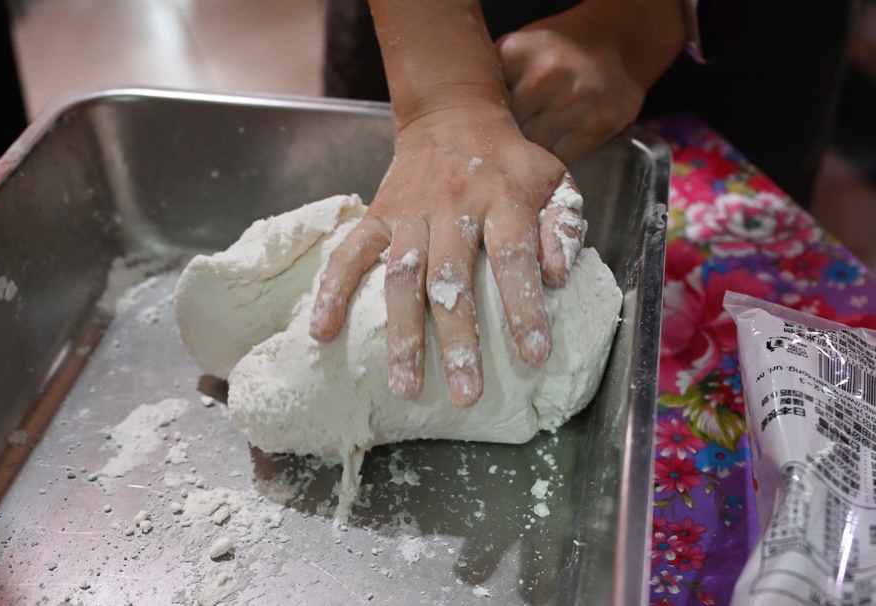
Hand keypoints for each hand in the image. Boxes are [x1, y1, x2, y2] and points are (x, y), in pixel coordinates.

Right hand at [309, 102, 585, 406]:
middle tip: (465, 394)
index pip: (512, 257)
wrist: (452, 115)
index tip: (533, 356)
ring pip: (401, 277)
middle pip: (451, 278)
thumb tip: (557, 276)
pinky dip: (333, 291)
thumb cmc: (510, 163)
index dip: (522, 307)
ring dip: (402, 334)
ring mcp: (410, 213)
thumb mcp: (555, 179)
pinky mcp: (377, 214)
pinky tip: (322, 332)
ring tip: (404, 387)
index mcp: (503, 200)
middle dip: (457, 340)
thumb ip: (564, 226)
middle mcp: (453, 207)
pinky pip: (350, 253)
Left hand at [496, 0, 686, 162]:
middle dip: (505, 141)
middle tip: (505, 148)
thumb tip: (462, 125)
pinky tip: (553, 149)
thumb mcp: (517, 52)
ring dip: (530, 154)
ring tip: (530, 149)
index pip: (484, 107)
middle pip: (508, 129)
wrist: (618, 41)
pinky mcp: (599, 123)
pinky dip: (555, 160)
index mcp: (516, 53)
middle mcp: (546, 72)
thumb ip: (492, 82)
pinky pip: (562, 158)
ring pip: (534, 148)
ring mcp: (576, 98)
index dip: (482, 125)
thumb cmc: (556, 53)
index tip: (483, 133)